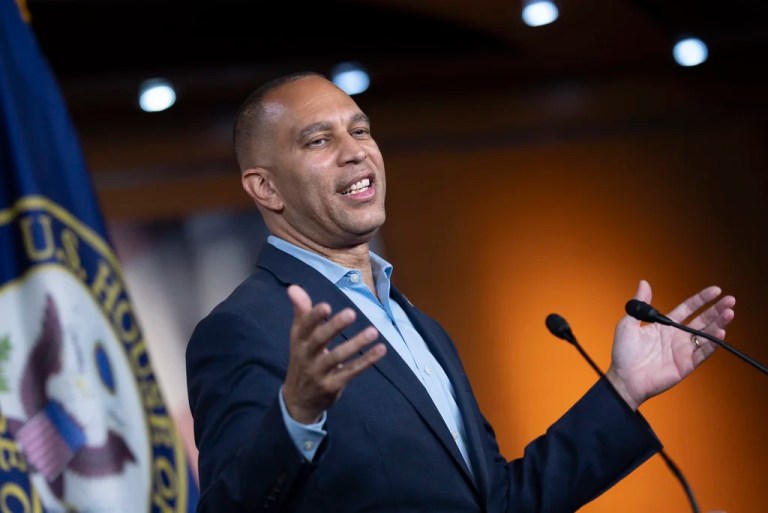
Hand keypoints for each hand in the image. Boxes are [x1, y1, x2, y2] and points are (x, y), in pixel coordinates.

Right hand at [282, 284, 386, 423]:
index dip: (313, 317)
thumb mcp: (298, 337)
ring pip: (337, 358)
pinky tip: (380, 350)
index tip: (326, 306)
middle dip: (334, 327)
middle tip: (351, 313)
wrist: (298, 400)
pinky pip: (351, 372)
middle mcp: (306, 357)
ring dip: (356, 344)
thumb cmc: (303, 359)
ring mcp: (319, 373)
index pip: (304, 327)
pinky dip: (366, 361)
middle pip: (319, 340)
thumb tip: (294, 287)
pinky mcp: (332, 386)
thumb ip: (301, 312)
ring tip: (373, 331)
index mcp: (298, 341)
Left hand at [606, 280, 735, 409]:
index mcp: (665, 326)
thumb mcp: (628, 324)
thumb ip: (639, 304)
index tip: (716, 290)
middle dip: (716, 310)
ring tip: (729, 313)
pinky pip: (702, 353)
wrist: (624, 378)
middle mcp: (677, 336)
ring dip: (719, 324)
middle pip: (702, 320)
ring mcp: (683, 351)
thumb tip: (644, 283)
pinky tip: (720, 333)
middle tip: (730, 300)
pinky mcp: (686, 365)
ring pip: (706, 335)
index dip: (702, 300)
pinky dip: (712, 344)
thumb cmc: (624, 353)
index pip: (688, 308)